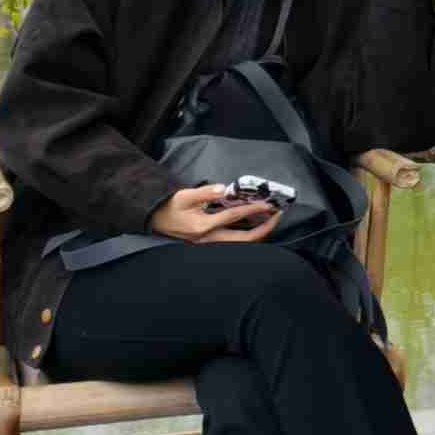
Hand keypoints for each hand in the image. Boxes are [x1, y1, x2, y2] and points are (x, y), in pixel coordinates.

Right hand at [151, 184, 277, 244]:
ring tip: (271, 220)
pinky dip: (248, 235)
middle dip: (264, 229)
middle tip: (278, 215)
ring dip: (258, 233)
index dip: (253, 209)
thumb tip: (222, 189)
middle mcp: (209, 239)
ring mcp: (210, 244)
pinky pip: (234, 243)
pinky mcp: (210, 244)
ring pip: (240, 244)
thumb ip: (205, 193)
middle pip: (244, 239)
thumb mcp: (184, 196)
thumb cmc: (170, 207)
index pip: (234, 217)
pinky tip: (256, 226)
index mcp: (203, 226)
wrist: (156, 221)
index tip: (268, 204)